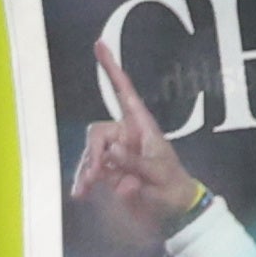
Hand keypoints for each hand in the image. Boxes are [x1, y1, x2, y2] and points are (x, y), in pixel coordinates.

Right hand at [70, 39, 203, 239]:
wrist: (175, 213)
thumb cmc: (173, 188)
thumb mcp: (159, 175)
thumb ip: (135, 164)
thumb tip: (111, 152)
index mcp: (142, 127)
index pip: (125, 93)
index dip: (112, 69)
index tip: (99, 44)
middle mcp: (126, 136)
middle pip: (97, 132)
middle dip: (93, 152)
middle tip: (97, 174)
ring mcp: (115, 153)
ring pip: (90, 153)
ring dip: (87, 170)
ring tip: (88, 188)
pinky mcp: (108, 170)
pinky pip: (89, 170)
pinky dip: (84, 181)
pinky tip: (80, 193)